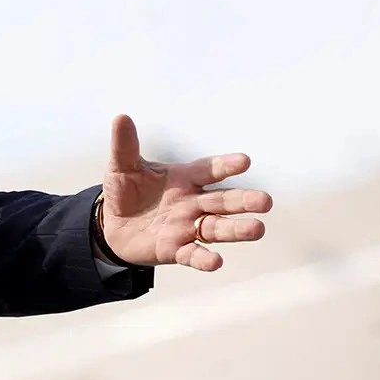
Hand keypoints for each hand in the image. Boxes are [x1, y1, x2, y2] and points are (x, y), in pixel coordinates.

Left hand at [97, 114, 270, 271]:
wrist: (113, 225)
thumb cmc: (126, 191)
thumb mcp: (122, 166)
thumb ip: (125, 145)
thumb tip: (121, 117)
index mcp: (184, 178)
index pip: (209, 170)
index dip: (225, 166)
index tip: (244, 161)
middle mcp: (192, 203)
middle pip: (223, 201)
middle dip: (244, 201)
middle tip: (266, 201)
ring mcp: (187, 227)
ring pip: (217, 228)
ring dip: (236, 230)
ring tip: (257, 229)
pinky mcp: (175, 249)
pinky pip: (193, 254)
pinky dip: (204, 258)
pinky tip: (216, 262)